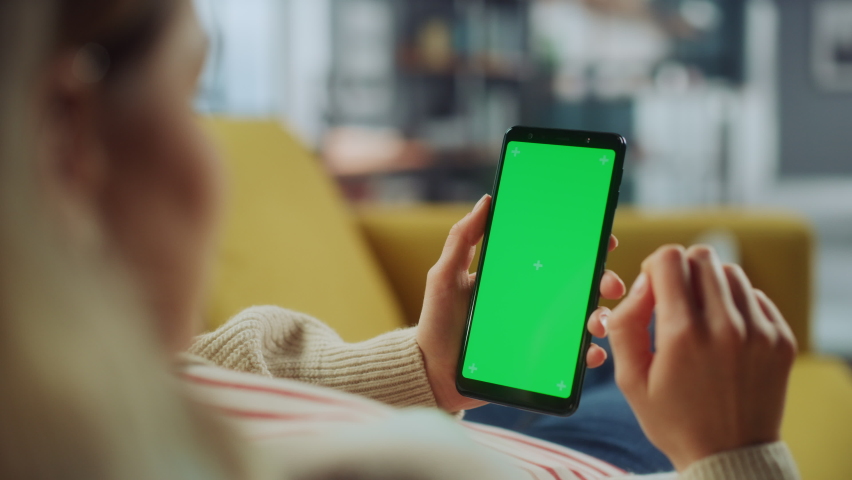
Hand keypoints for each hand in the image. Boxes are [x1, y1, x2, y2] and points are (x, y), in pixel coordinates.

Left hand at [416, 194, 625, 411]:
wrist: (432, 372)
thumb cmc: (438, 321)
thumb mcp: (445, 276)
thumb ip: (462, 239)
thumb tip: (486, 201)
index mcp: (517, 277)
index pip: (556, 257)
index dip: (583, 247)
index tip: (603, 239)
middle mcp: (534, 302)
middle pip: (579, 286)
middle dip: (603, 281)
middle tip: (608, 284)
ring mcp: (540, 331)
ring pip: (583, 320)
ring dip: (600, 318)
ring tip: (598, 323)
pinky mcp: (540, 361)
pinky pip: (572, 358)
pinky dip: (588, 355)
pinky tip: (591, 354)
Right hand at [595, 245, 796, 470]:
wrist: (728, 456)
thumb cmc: (674, 420)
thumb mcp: (630, 379)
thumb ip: (624, 324)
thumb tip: (641, 284)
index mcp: (682, 334)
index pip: (669, 259)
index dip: (654, 267)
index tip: (653, 288)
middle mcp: (725, 327)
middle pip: (702, 256)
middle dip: (681, 270)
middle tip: (675, 300)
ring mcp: (759, 332)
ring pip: (730, 271)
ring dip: (710, 285)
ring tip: (701, 317)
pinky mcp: (780, 339)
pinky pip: (755, 296)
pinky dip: (735, 305)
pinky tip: (724, 333)